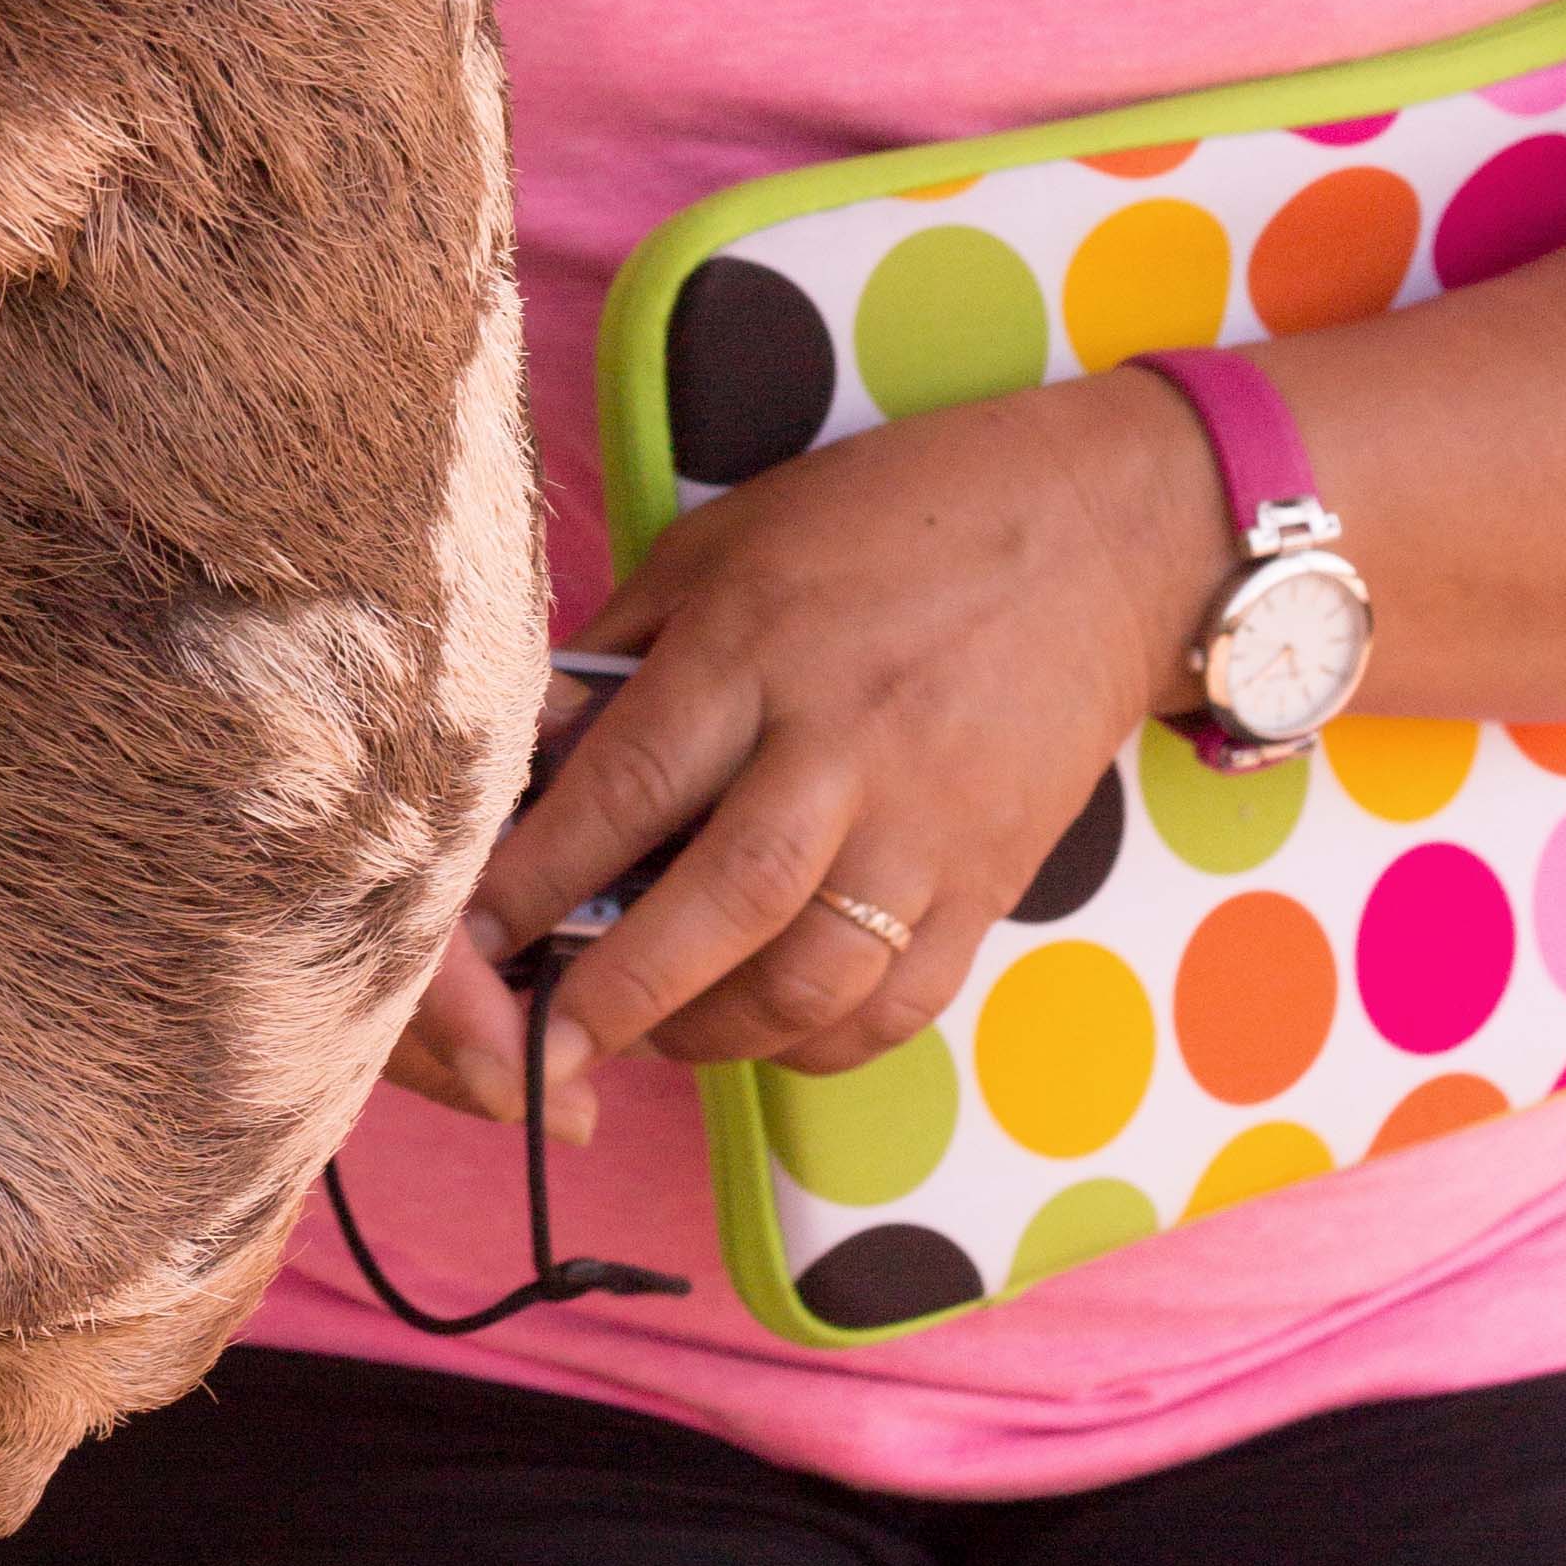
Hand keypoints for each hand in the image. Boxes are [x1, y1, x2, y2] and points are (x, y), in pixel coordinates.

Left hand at [390, 368, 1224, 1129]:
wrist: (1104, 531)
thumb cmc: (894, 518)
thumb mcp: (733, 541)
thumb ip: (630, 648)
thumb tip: (530, 755)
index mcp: (759, 643)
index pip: (630, 781)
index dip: (539, 873)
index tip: (460, 939)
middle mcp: (844, 743)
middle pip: (721, 899)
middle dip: (617, 990)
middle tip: (539, 1048)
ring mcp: (928, 822)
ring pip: (813, 976)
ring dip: (713, 1031)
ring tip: (644, 1034)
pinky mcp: (993, 878)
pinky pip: (902, 1003)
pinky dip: (819, 1043)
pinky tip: (761, 1029)